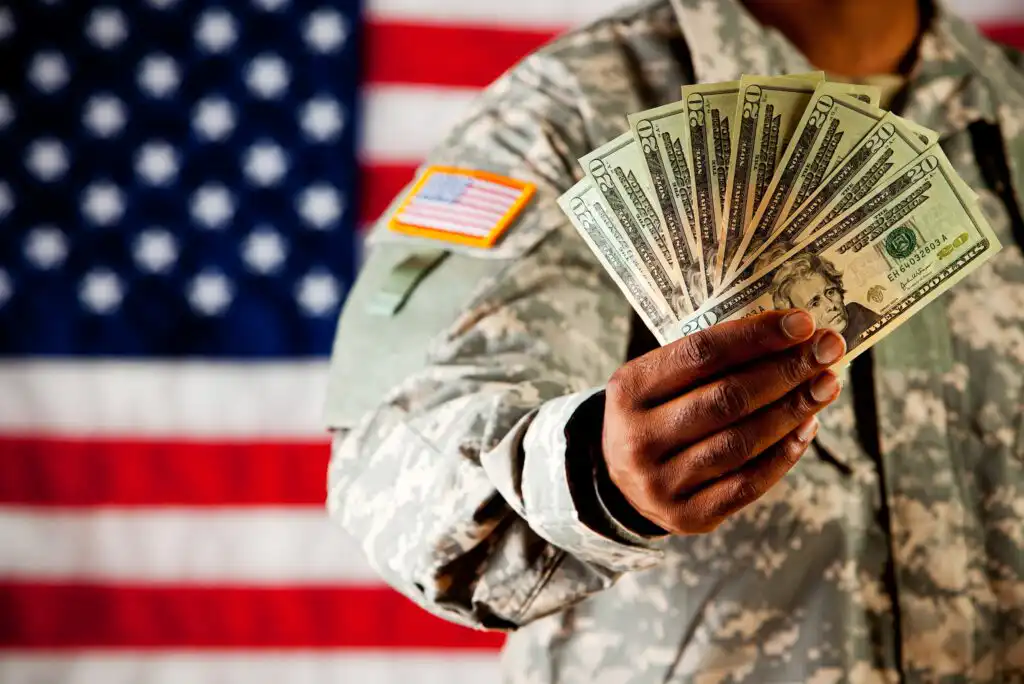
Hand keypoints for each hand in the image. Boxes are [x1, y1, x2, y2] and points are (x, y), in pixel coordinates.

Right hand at [601, 309, 843, 534]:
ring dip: (792, 411)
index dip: (756, 336)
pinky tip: (807, 428)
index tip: (803, 322)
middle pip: (727, 399)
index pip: (700, 354)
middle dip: (786, 371)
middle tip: (829, 349)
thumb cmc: (656, 414)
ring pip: (741, 442)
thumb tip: (792, 337)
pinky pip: (747, 484)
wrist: (621, 482)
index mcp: (629, 389)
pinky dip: (783, 454)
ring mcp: (660, 482)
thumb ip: (709, 362)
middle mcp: (638, 438)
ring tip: (826, 385)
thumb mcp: (658, 380)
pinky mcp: (687, 516)